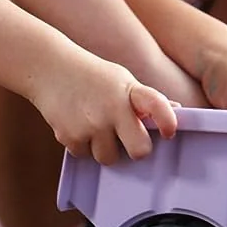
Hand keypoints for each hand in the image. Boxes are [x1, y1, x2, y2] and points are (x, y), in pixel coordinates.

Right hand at [31, 49, 178, 164]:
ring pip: (109, 158)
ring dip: (104, 148)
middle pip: (139, 151)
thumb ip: (145, 98)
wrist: (49, 68)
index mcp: (130, 91)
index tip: (169, 133)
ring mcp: (91, 125)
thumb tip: (177, 109)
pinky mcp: (69, 136)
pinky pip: (85, 155)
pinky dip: (82, 145)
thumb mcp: (122, 80)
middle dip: (136, 150)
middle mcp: (113, 108)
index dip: (168, 121)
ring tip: (95, 127)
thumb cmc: (93, 75)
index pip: (157, 106)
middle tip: (129, 141)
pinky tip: (77, 125)